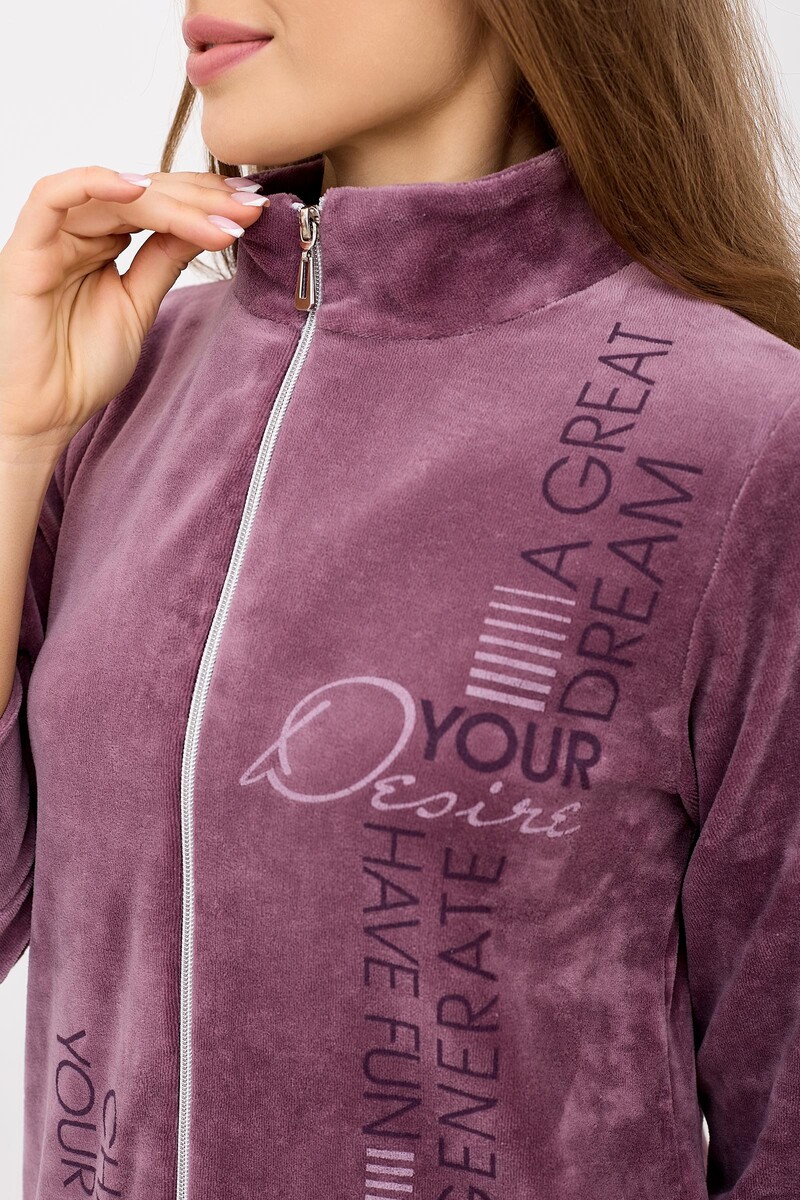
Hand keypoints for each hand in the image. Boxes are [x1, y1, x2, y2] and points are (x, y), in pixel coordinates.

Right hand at [0, 166, 268, 459]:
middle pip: (143, 194)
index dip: (206, 201)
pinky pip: (51, 198)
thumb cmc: (81, 367)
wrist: (44, 414)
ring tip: (217, 217)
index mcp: (104, 241)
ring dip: (170, 201)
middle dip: (201, 199)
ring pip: (112, 194)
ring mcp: (51, 238)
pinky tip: (140, 188)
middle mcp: (78, 231)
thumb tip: (210, 224)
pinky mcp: (26, 251)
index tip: (253, 208)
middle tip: (248, 208)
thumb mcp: (139, 306)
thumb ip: (164, 262)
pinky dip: (94, 183)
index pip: (159, 204)